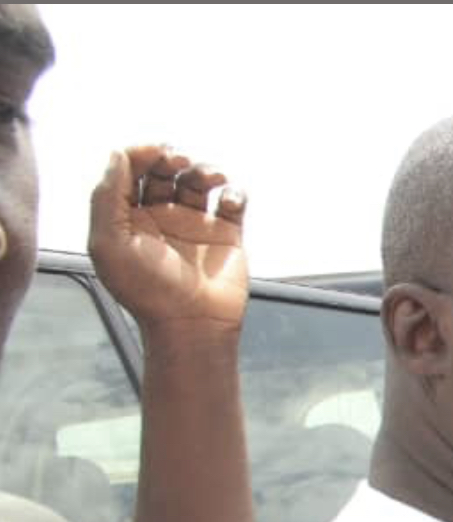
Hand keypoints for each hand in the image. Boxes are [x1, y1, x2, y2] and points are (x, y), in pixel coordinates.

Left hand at [88, 145, 248, 331]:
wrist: (191, 325)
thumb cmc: (146, 292)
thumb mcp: (107, 243)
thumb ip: (106, 196)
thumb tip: (117, 155)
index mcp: (128, 217)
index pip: (130, 171)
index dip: (140, 153)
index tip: (153, 151)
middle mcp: (161, 217)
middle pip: (164, 170)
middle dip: (170, 157)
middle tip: (178, 160)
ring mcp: (195, 224)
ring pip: (198, 181)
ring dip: (204, 168)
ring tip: (210, 175)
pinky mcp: (227, 235)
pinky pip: (232, 202)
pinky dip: (233, 191)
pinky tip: (228, 198)